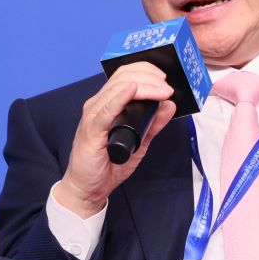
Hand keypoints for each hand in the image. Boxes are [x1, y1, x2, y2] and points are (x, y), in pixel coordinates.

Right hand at [57, 62, 177, 215]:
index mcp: (107, 104)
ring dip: (143, 86)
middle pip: (122, 78)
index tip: (164, 79)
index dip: (146, 71)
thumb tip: (169, 105)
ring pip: (116, 89)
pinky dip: (119, 98)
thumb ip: (154, 123)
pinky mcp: (91, 130)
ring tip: (161, 90)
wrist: (88, 188)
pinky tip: (131, 90)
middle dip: (148, 77)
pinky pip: (106, 110)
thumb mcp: (140, 141)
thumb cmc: (108, 164)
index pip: (124, 75)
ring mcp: (93, 116)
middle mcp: (98, 105)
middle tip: (167, 87)